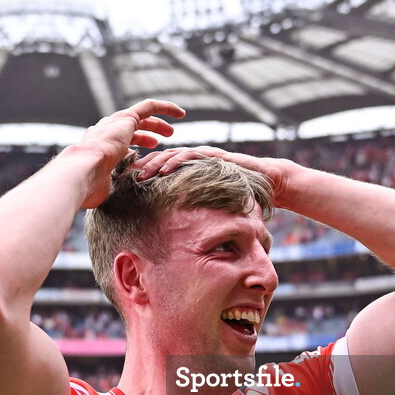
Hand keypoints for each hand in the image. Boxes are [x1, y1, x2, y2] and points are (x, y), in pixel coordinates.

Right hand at [66, 99, 184, 207]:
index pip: (122, 141)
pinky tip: (180, 113)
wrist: (83, 170)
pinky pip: (149, 107)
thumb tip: (119, 199)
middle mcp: (106, 131)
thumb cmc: (90, 185)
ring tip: (171, 133)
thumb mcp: (106, 186)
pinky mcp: (126, 118)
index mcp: (101, 146)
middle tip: (161, 141)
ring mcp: (115, 123)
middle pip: (132, 129)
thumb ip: (113, 186)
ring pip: (142, 118)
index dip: (137, 143)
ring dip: (157, 124)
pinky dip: (165, 108)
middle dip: (148, 133)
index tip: (149, 150)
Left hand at [135, 146, 299, 207]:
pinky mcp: (213, 155)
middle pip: (162, 159)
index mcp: (191, 169)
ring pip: (172, 154)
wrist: (269, 181)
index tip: (127, 185)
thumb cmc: (243, 195)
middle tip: (126, 178)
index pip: (162, 168)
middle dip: (143, 167)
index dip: (145, 174)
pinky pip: (190, 155)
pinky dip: (176, 161)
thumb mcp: (215, 205)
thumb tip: (182, 240)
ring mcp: (204, 155)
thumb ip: (199, 213)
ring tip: (141, 175)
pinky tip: (163, 170)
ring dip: (155, 163)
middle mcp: (195, 159)